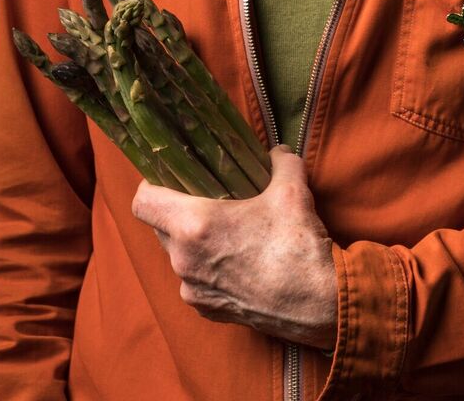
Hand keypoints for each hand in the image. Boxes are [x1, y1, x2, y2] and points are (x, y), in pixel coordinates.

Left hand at [131, 144, 337, 348]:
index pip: (143, 202)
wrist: (319, 303)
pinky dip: (207, 269)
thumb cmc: (298, 245)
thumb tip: (277, 151)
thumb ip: (280, 161)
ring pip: (177, 256)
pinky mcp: (208, 312)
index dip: (150, 184)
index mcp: (194, 226)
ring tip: (226, 231)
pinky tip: (236, 260)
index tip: (168, 176)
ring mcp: (193, 290)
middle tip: (205, 198)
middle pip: (160, 227)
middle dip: (177, 211)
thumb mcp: (292, 189)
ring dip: (193, 241)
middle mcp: (183, 261)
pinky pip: (195, 282)